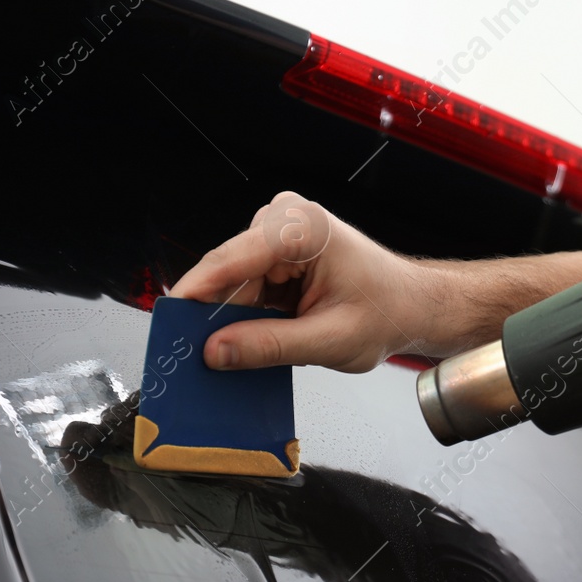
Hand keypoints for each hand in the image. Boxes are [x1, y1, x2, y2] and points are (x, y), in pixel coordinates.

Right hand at [171, 192, 424, 372]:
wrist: (412, 306)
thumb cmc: (387, 312)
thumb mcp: (330, 340)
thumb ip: (270, 346)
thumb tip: (216, 352)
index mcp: (302, 228)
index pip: (231, 260)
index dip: (196, 296)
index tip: (169, 327)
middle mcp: (285, 219)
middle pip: (226, 273)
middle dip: (212, 316)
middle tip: (197, 361)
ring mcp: (278, 234)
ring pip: (231, 284)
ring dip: (231, 320)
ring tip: (234, 357)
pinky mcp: (275, 253)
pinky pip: (243, 288)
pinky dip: (244, 316)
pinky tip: (249, 342)